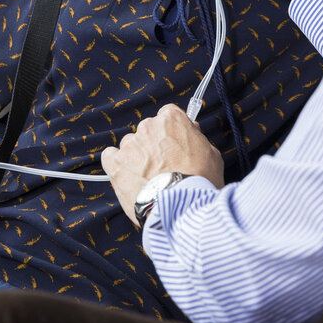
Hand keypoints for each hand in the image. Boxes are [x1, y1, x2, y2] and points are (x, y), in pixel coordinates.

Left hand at [101, 104, 224, 224]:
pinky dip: (117, 165)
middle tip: (165, 166)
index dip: (172, 131)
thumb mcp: (212, 155)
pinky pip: (110, 157)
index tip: (175, 143)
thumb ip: (198, 138)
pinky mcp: (116, 163)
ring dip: (137, 157)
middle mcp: (148, 126)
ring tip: (148, 179)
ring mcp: (130, 144)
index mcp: (171, 119)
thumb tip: (192, 130)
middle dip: (154, 145)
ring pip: (131, 145)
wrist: (183, 207)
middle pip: (148, 130)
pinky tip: (127, 177)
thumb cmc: (200, 181)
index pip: (168, 114)